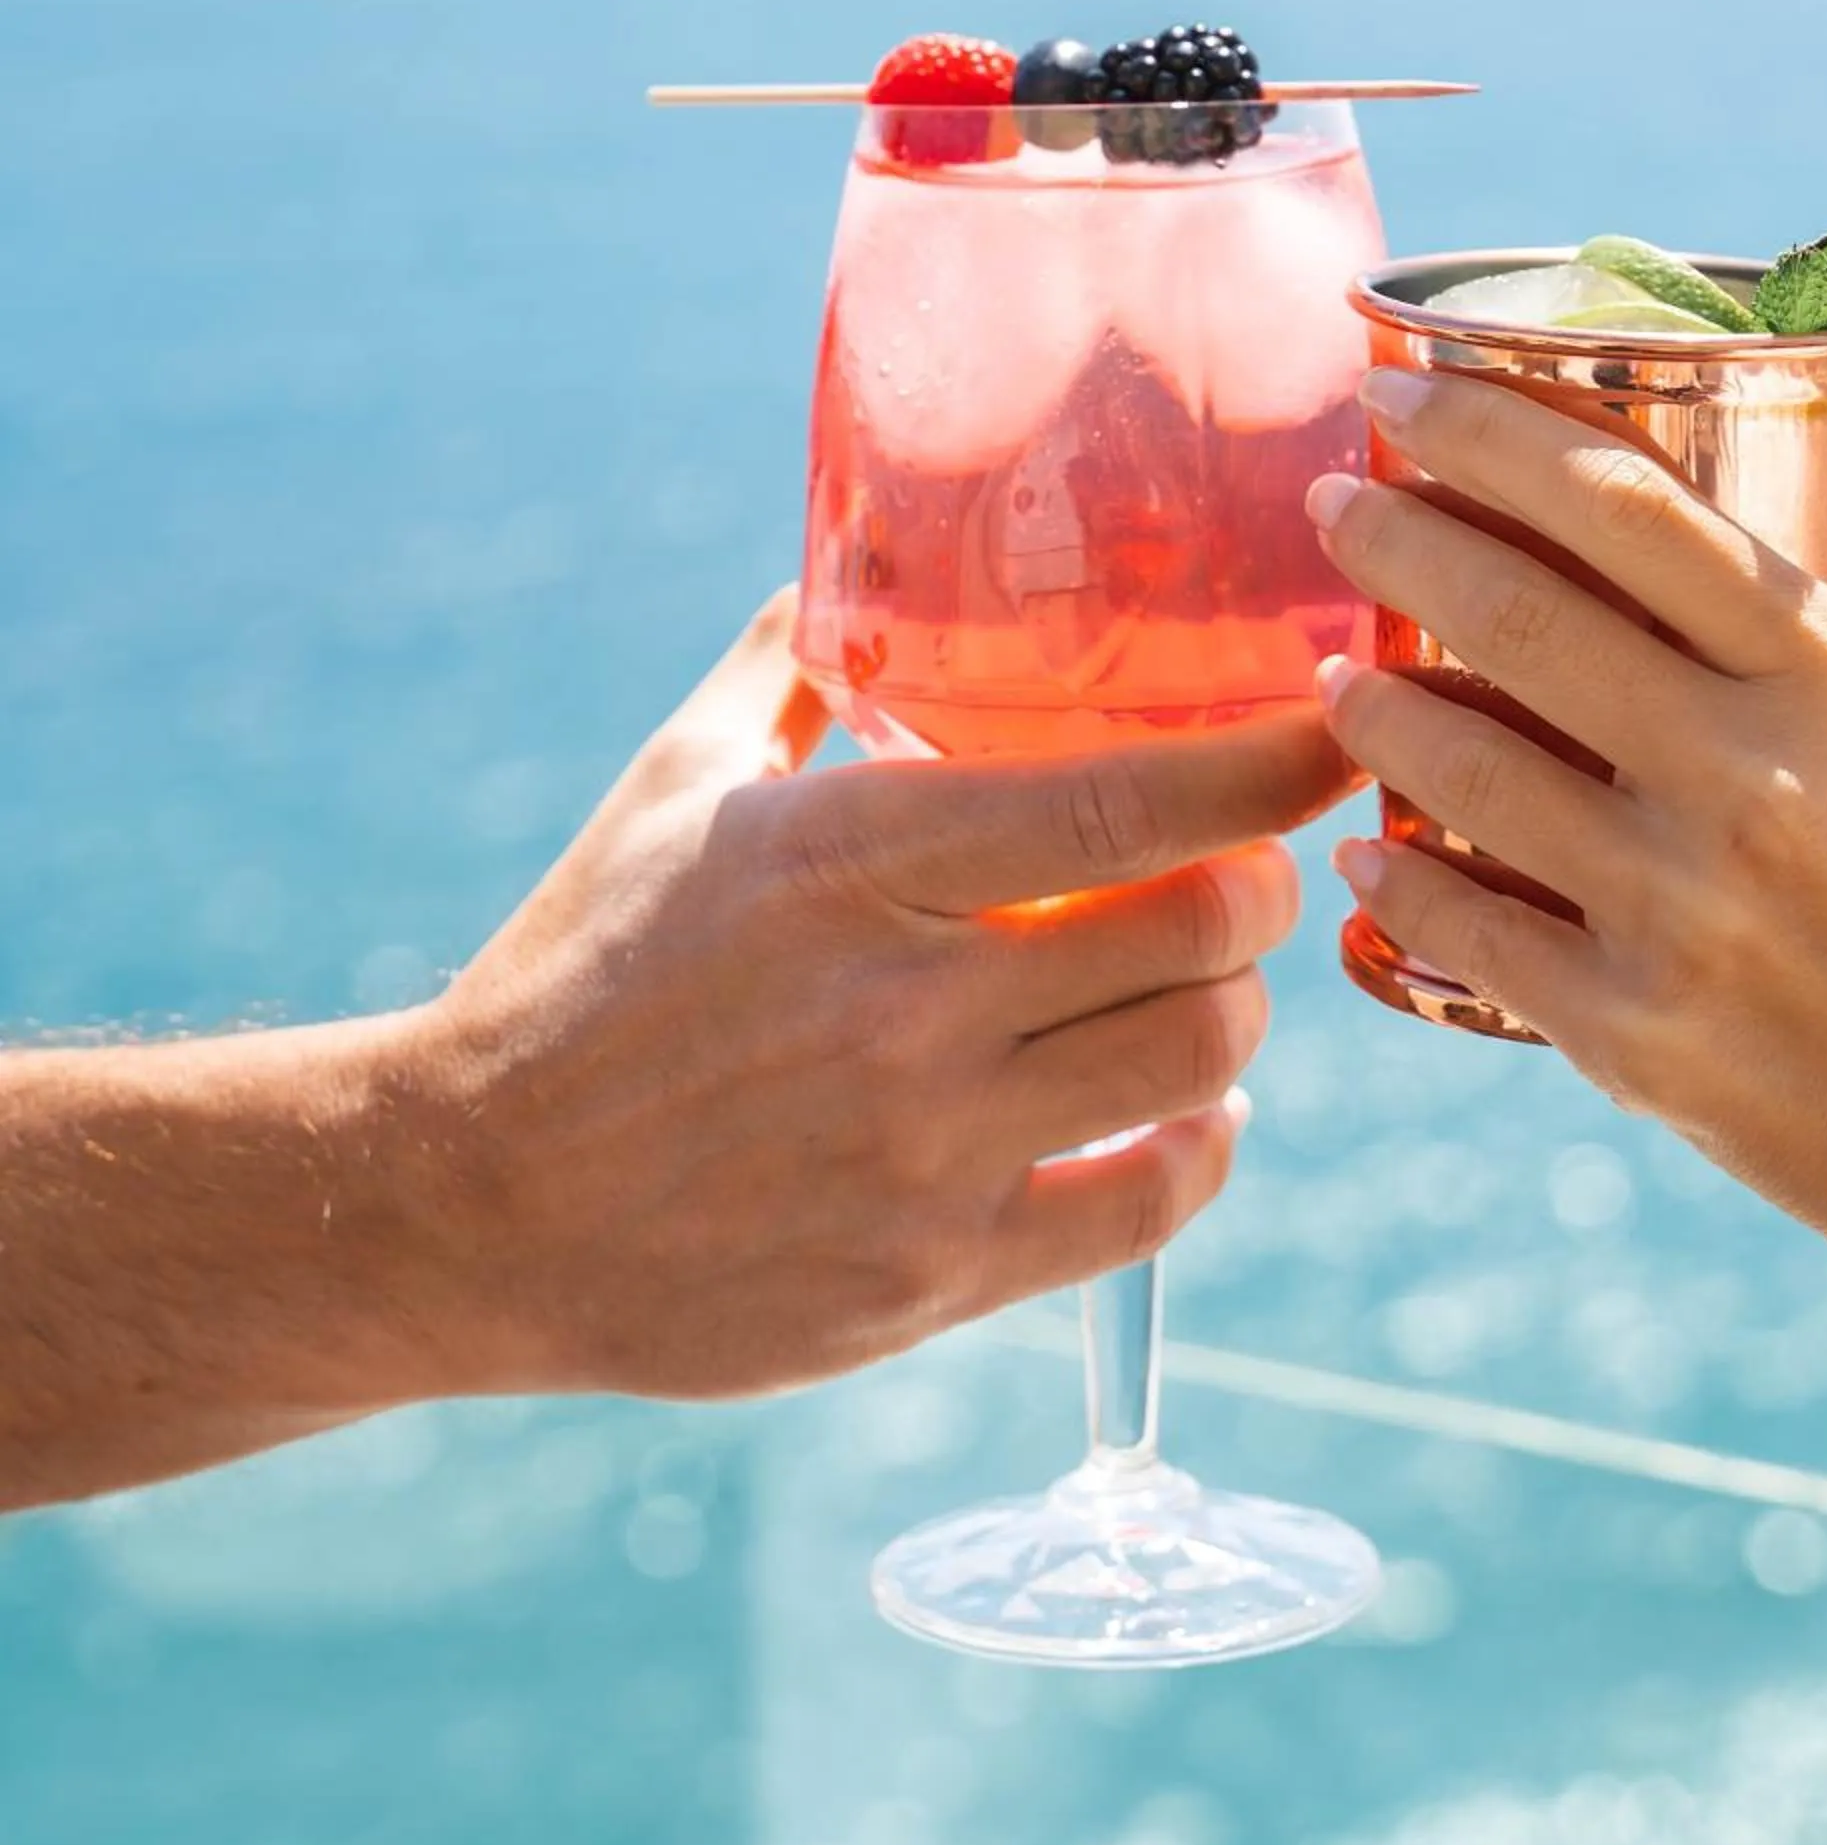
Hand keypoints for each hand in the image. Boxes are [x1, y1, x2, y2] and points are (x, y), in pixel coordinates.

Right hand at [390, 594, 1348, 1400]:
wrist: (469, 1201)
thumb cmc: (578, 967)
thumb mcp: (674, 789)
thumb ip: (788, 669)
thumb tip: (851, 565)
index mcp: (854, 857)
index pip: (1128, 799)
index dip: (1270, 764)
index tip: (1340, 730)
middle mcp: (909, 1005)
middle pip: (1205, 931)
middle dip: (1255, 888)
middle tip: (1238, 873)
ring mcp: (927, 1153)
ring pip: (1200, 1063)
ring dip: (1233, 1011)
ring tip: (1200, 986)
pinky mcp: (931, 1279)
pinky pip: (1147, 1208)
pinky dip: (1200, 1149)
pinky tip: (1185, 1113)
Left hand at [1305, 371, 1826, 1325]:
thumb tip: (1769, 492)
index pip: (1628, 507)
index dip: (1490, 431)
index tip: (1400, 389)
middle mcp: (1754, 777)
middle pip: (1517, 616)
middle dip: (1394, 539)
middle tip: (1329, 508)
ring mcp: (1687, 911)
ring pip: (1467, 770)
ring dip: (1374, 708)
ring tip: (1333, 673)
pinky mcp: (1637, 1035)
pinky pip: (1470, 929)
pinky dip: (1399, 879)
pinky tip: (1364, 845)